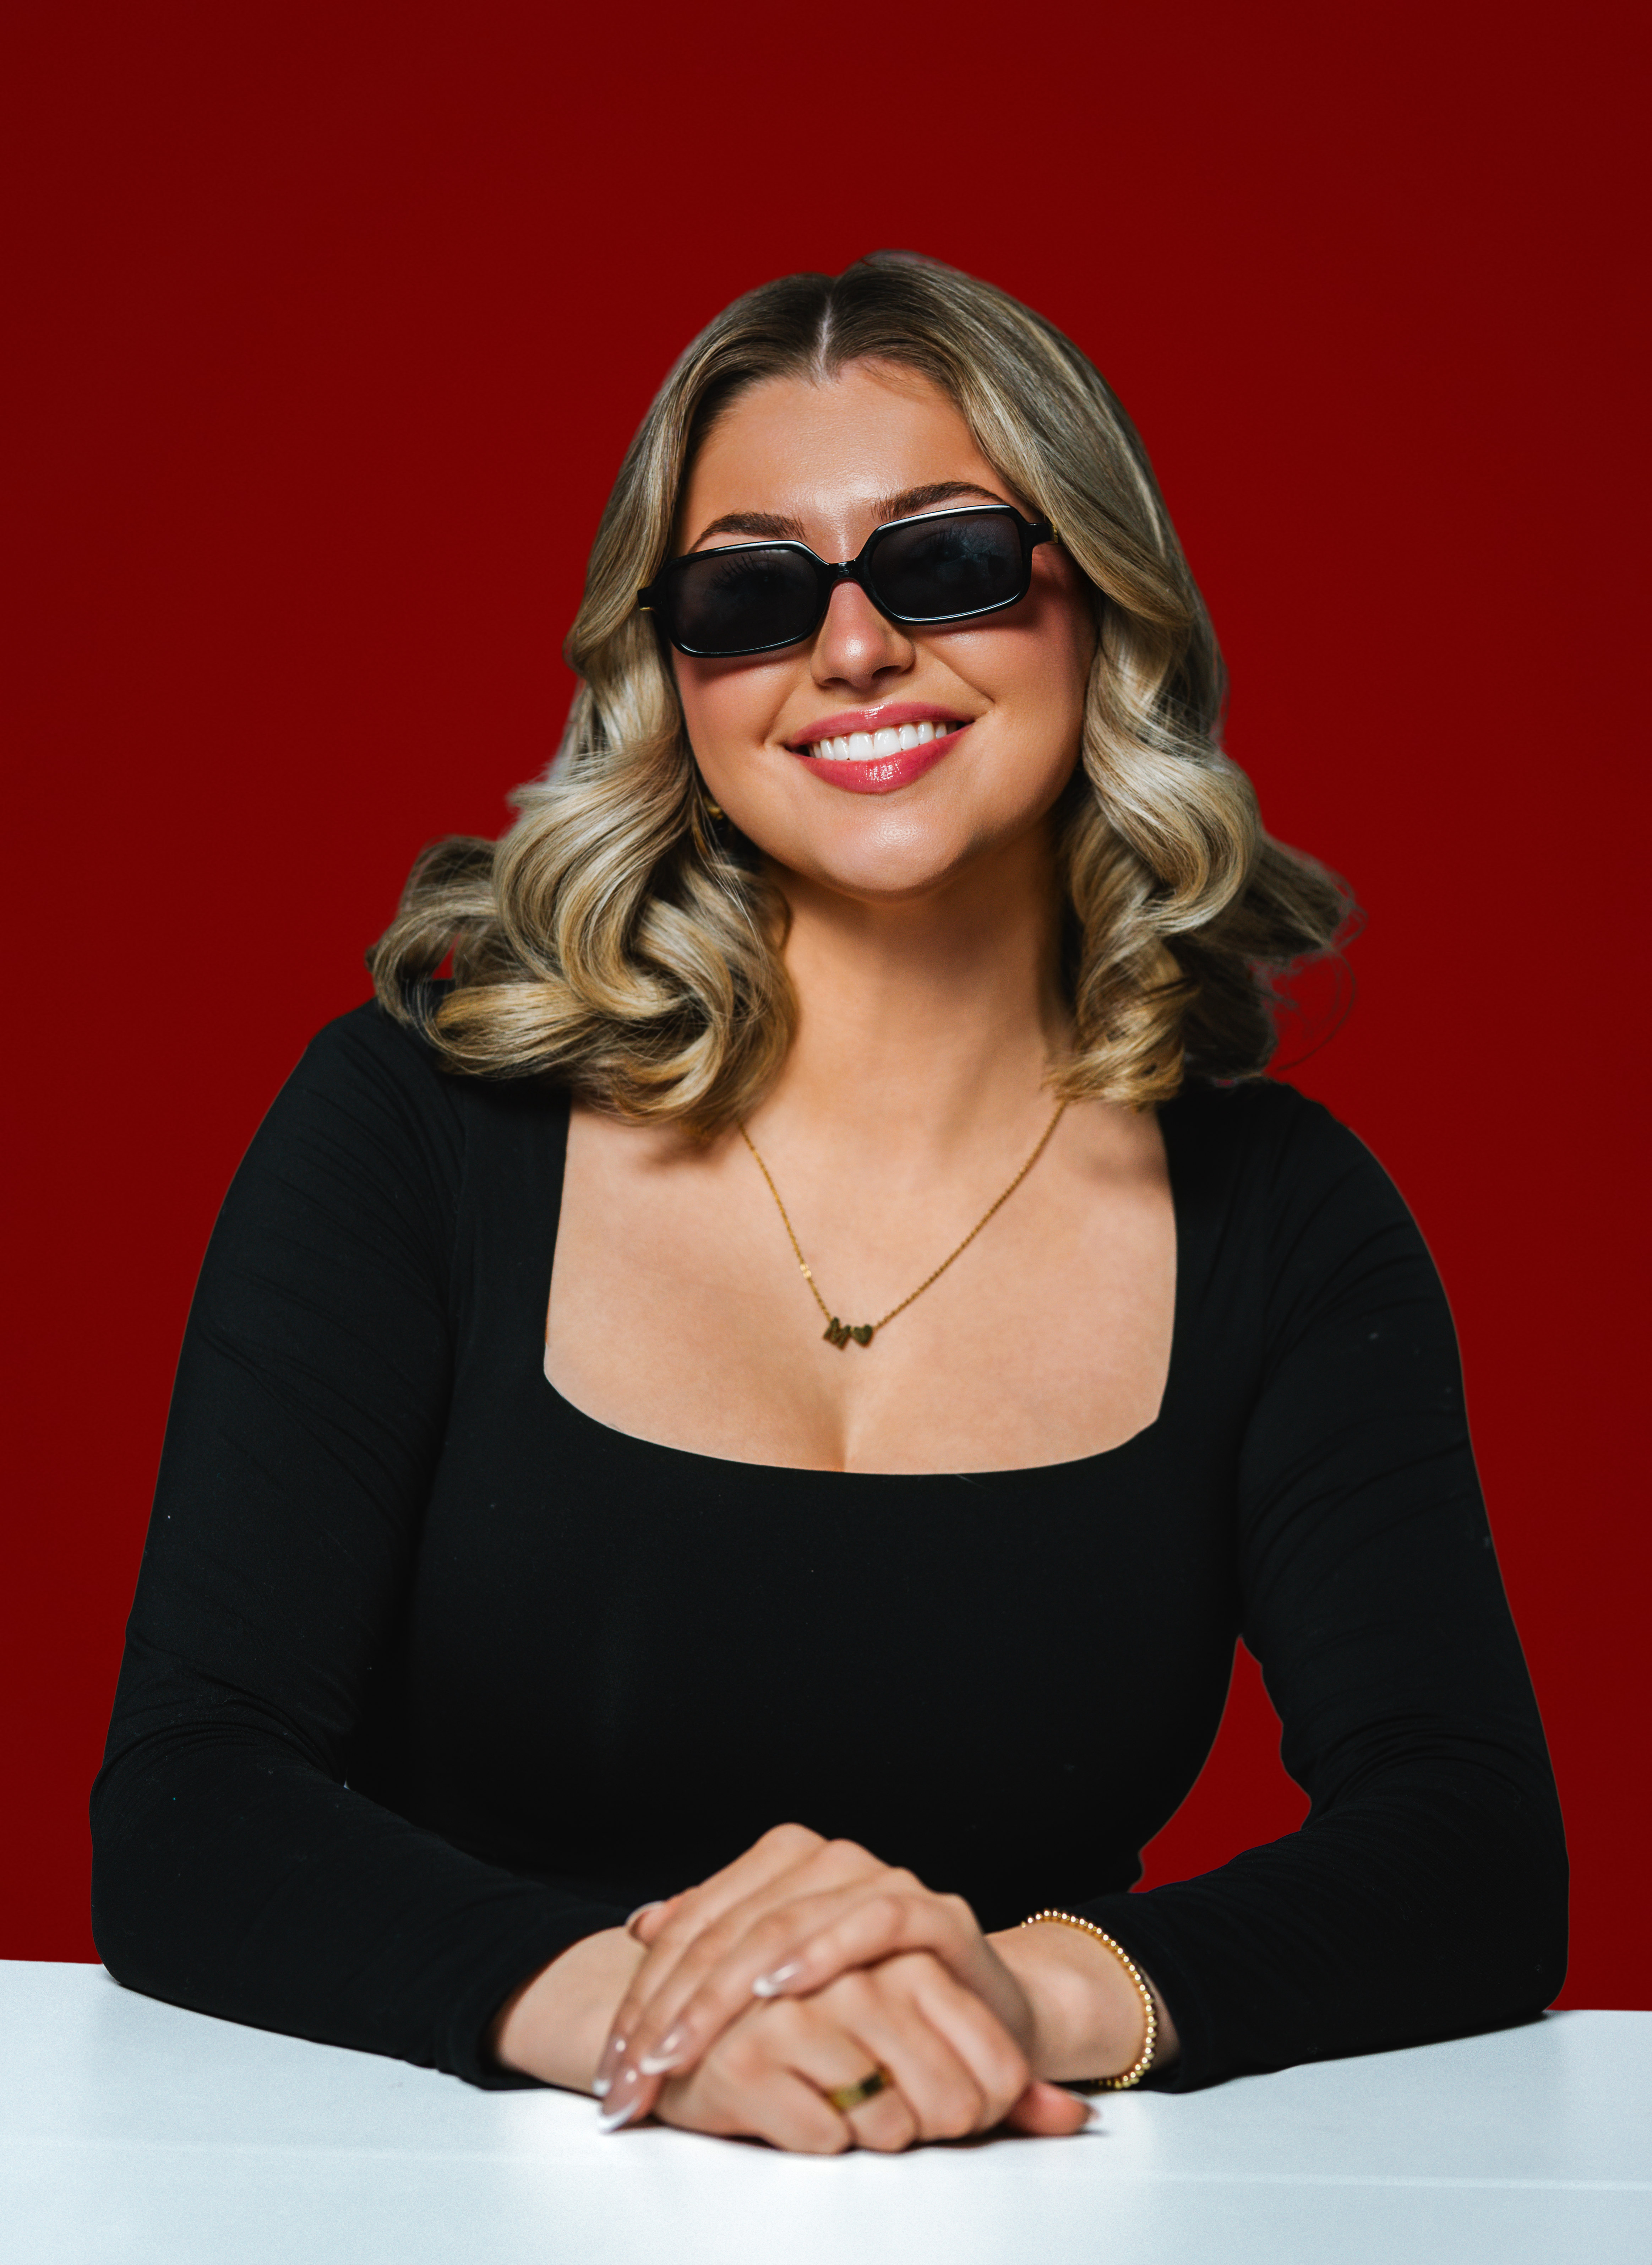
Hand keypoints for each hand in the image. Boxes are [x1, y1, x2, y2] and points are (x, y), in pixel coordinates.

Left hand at [594, 1823, 1067, 2130]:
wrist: (977, 2013)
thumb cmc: (869, 1998)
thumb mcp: (778, 1977)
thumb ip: (717, 1941)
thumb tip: (643, 1923)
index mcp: (784, 1862)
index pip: (694, 1926)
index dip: (644, 1997)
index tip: (613, 2071)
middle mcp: (828, 1860)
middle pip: (727, 1930)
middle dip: (669, 2011)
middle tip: (634, 2079)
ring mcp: (881, 1880)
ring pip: (782, 1926)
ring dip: (723, 1994)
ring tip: (678, 2050)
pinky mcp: (935, 1913)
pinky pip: (872, 1922)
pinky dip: (822, 1950)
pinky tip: (778, 1988)